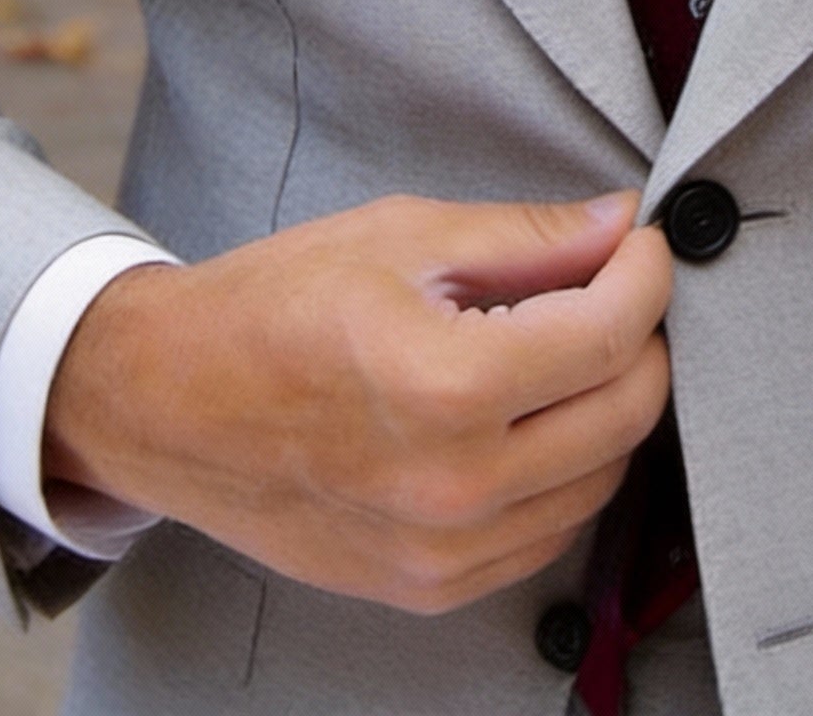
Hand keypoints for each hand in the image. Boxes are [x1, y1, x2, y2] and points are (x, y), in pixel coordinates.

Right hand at [43, 191, 671, 614]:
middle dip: (642, 335)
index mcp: (444, 385)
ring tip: (567, 345)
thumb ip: (527, 235)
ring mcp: (442, 551)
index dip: (645, 271)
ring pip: (602, 479)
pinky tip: (532, 415)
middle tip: (614, 285)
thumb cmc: (270, 308)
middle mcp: (452, 485)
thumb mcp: (402, 236)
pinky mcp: (429, 587)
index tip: (642, 242)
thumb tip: (618, 223)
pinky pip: (550, 533)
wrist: (167, 402)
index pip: (610, 333)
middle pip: (626, 412)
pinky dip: (567, 471)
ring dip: (610, 405)